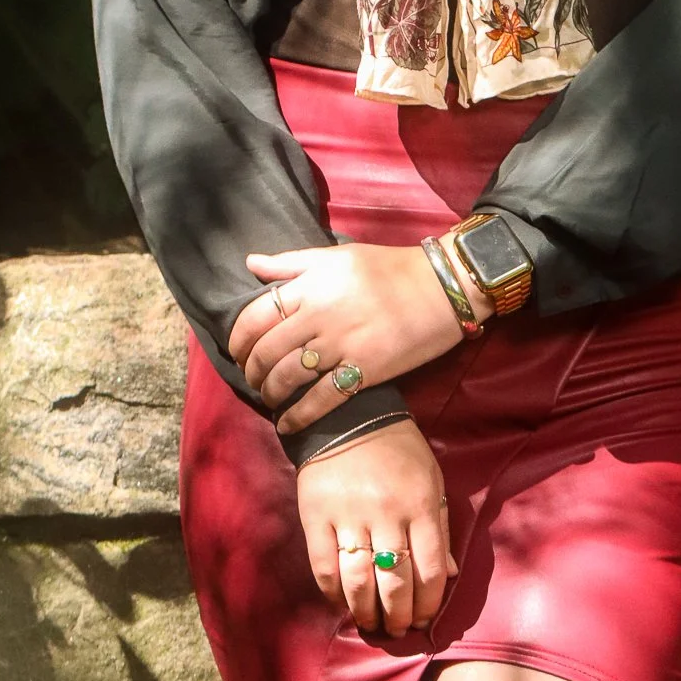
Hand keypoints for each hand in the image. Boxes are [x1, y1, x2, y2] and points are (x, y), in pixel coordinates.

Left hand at [227, 232, 492, 436]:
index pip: (256, 314)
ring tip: (269, 399)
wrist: (442, 286)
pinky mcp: (365, 371)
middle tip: (252, 378)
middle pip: (268, 350)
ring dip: (270, 393)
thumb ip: (292, 262)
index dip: (238, 338)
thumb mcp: (338, 255)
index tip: (237, 351)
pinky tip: (287, 425)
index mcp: (312, 285)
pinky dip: (298, 417)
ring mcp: (342, 345)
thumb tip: (250, 263)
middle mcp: (320, 316)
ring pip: (288, 377)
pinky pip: (321, 400)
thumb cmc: (389, 267)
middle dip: (251, 370)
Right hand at [296, 418, 456, 635]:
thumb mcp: (431, 479)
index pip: (429, 570)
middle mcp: (386, 513)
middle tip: (397, 629)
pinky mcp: (315, 516)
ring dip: (366, 612)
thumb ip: (440, 527)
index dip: (427, 604)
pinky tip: (342, 602)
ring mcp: (348, 516)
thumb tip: (447, 575)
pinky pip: (324, 567)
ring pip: (358, 581)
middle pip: (394, 582)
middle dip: (398, 616)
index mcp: (419, 504)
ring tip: (371, 624)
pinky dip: (333, 593)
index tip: (423, 620)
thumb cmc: (398, 450)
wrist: (347, 415)